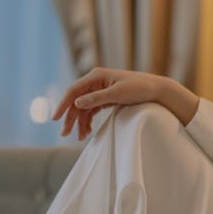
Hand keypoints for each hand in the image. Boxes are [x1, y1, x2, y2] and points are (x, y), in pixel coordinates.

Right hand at [52, 68, 198, 139]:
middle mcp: (96, 81)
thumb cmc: (139, 88)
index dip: (63, 105)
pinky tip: (88, 131)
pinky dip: (89, 120)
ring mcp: (101, 89)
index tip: (55, 119)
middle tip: (65, 134)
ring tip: (80, 137)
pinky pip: (92, 110)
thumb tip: (77, 103)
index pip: (73, 91)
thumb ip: (97, 98)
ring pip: (84, 107)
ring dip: (80, 122)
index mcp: (96, 76)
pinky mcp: (106, 97)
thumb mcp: (118, 94)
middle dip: (71, 118)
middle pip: (77, 101)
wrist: (157, 90)